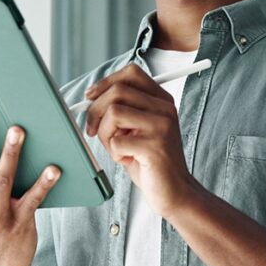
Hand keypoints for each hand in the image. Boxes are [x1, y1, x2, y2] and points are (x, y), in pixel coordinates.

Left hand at [84, 64, 198, 215]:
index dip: (106, 82)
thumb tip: (91, 97)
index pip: (131, 73)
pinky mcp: (155, 147)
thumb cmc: (150, 161)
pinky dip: (114, 153)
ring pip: (114, 113)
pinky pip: (117, 141)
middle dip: (96, 110)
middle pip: (118, 91)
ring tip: (116, 148)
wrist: (175, 192)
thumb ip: (122, 109)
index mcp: (162, 100)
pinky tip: (127, 160)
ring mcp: (162, 126)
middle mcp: (165, 109)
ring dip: (105, 133)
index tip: (91, 97)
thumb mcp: (138, 128)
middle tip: (92, 129)